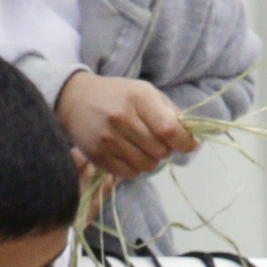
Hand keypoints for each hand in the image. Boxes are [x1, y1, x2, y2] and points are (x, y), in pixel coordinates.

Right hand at [54, 72, 197, 180]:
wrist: (74, 100)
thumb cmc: (117, 96)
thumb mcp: (145, 92)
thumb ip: (170, 113)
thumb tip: (192, 139)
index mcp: (138, 98)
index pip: (169, 130)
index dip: (185, 142)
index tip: (191, 145)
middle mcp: (122, 118)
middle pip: (160, 151)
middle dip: (166, 150)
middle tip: (158, 141)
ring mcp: (108, 140)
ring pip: (147, 166)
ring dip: (151, 160)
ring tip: (142, 146)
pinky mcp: (98, 156)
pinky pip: (130, 173)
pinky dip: (135, 167)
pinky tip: (128, 153)